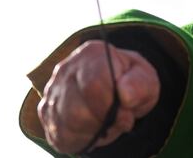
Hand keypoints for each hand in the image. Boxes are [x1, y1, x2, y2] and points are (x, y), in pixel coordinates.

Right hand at [37, 40, 160, 153]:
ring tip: (107, 122)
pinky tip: (94, 127)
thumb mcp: (145, 79)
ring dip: (93, 130)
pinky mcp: (46, 112)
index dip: (111, 106)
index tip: (126, 114)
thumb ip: (139, 84)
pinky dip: (81, 137)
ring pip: (67, 123)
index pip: (93, 85)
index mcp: (92, 54)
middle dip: (103, 121)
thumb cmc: (131, 82)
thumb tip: (125, 94)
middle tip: (119, 120)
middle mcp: (66, 69)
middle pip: (77, 109)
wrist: (116, 88)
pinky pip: (60, 134)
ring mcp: (53, 91)